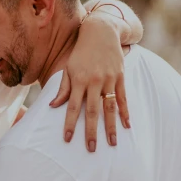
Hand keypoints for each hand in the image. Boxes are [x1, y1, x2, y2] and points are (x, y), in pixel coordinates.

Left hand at [50, 13, 130, 150]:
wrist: (100, 32)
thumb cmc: (80, 52)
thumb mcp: (68, 68)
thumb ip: (63, 88)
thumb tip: (53, 106)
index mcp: (79, 80)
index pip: (72, 107)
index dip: (70, 124)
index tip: (67, 139)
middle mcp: (94, 81)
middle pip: (92, 111)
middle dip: (91, 132)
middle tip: (91, 149)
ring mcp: (109, 79)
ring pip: (110, 107)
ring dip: (111, 127)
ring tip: (112, 143)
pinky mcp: (120, 77)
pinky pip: (123, 98)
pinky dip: (125, 112)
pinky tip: (127, 126)